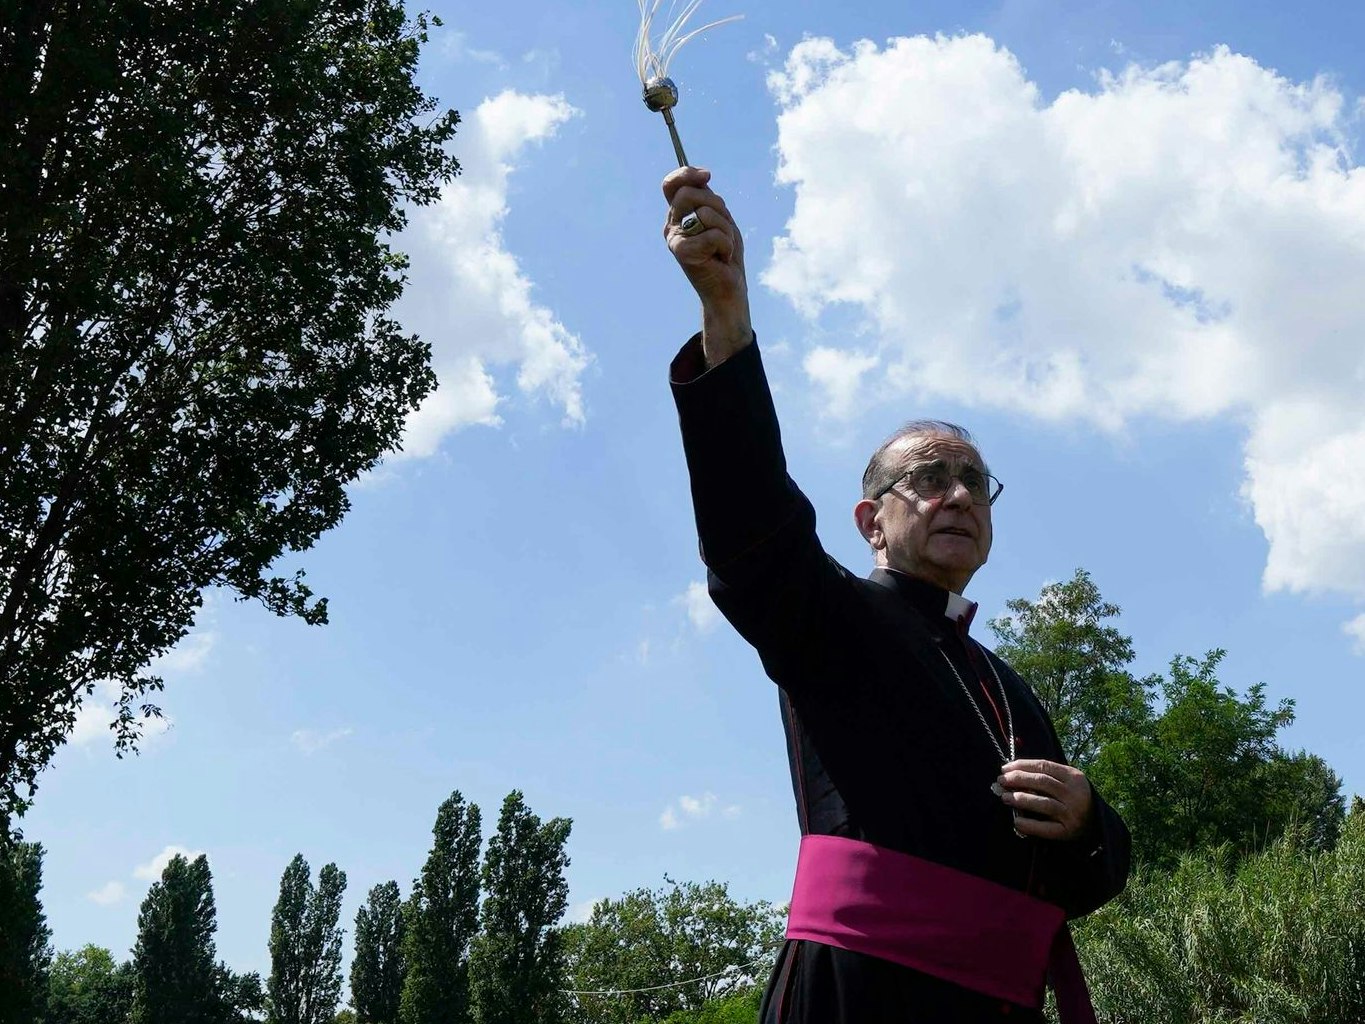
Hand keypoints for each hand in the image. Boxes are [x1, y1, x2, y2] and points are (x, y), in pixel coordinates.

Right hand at [662, 166, 750, 363]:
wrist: (729, 288)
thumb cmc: (725, 252)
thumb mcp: (720, 217)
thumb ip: (708, 196)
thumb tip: (703, 175)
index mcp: (678, 214)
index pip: (671, 184)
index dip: (686, 174)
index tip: (707, 176)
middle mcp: (672, 225)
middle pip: (690, 193)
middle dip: (717, 207)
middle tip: (722, 228)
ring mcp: (674, 240)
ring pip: (706, 213)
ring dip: (726, 229)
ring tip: (722, 247)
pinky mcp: (682, 254)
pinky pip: (713, 235)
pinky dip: (725, 245)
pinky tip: (721, 258)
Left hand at [996, 759, 1093, 840]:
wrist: (1096, 822)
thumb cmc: (1073, 797)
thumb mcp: (1066, 781)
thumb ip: (1046, 775)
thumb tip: (1012, 771)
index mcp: (1073, 776)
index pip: (1044, 766)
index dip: (1022, 765)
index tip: (1005, 768)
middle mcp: (1074, 793)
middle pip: (1042, 782)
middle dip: (1018, 779)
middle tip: (1001, 780)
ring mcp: (1072, 812)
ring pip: (1043, 803)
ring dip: (1021, 799)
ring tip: (1005, 797)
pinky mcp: (1068, 831)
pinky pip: (1046, 828)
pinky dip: (1030, 825)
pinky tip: (1016, 821)